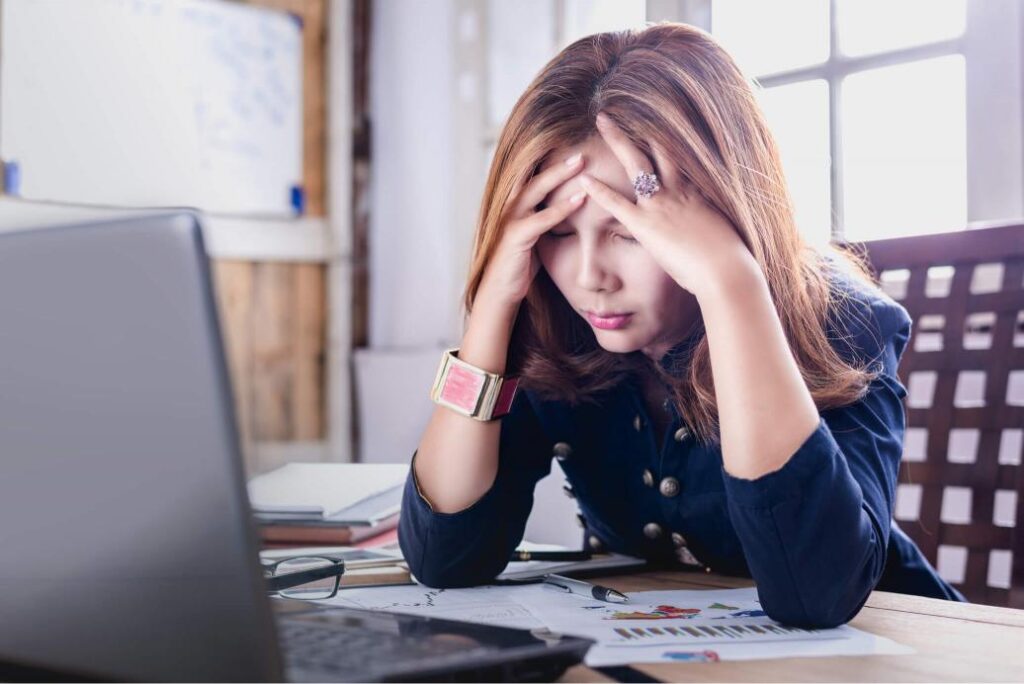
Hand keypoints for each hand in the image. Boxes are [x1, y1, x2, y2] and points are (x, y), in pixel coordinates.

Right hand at [476, 154, 587, 309]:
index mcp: (513, 204)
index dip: (549, 158)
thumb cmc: (519, 264)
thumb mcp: (534, 234)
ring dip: (559, 174)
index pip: (531, 174)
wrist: (499, 291)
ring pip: (536, 189)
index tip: (571, 142)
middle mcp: (509, 206)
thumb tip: (569, 203)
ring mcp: (510, 220)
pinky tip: (580, 199)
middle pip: (534, 174)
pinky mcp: (515, 237)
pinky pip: (541, 219)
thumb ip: (546, 216)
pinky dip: (561, 208)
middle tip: (581, 145)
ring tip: (581, 162)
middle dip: (557, 159)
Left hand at [578, 113, 756, 300]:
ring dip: (618, 140)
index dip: (665, 140)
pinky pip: (618, 204)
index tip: (654, 123)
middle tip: (624, 108)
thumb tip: (709, 232)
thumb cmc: (729, 261)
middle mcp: (678, 191)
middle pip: (658, 149)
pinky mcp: (646, 225)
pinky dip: (600, 191)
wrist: (726, 271)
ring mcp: (661, 205)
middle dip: (639, 127)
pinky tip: (584, 179)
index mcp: (697, 193)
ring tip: (602, 119)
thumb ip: (708, 227)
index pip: (678, 159)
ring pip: (637, 163)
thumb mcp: (720, 235)